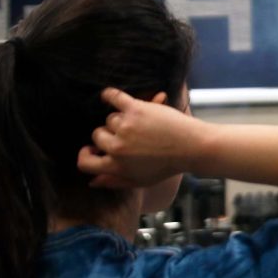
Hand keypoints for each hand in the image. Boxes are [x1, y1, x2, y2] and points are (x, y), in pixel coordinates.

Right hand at [77, 88, 203, 188]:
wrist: (192, 148)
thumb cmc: (168, 165)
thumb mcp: (141, 181)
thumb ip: (115, 182)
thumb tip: (92, 181)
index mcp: (116, 167)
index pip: (85, 163)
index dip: (86, 156)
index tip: (93, 150)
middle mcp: (117, 147)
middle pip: (98, 135)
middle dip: (109, 135)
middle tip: (127, 135)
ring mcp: (125, 127)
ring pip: (110, 119)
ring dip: (120, 120)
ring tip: (137, 124)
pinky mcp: (135, 109)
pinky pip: (114, 97)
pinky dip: (109, 95)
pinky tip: (107, 95)